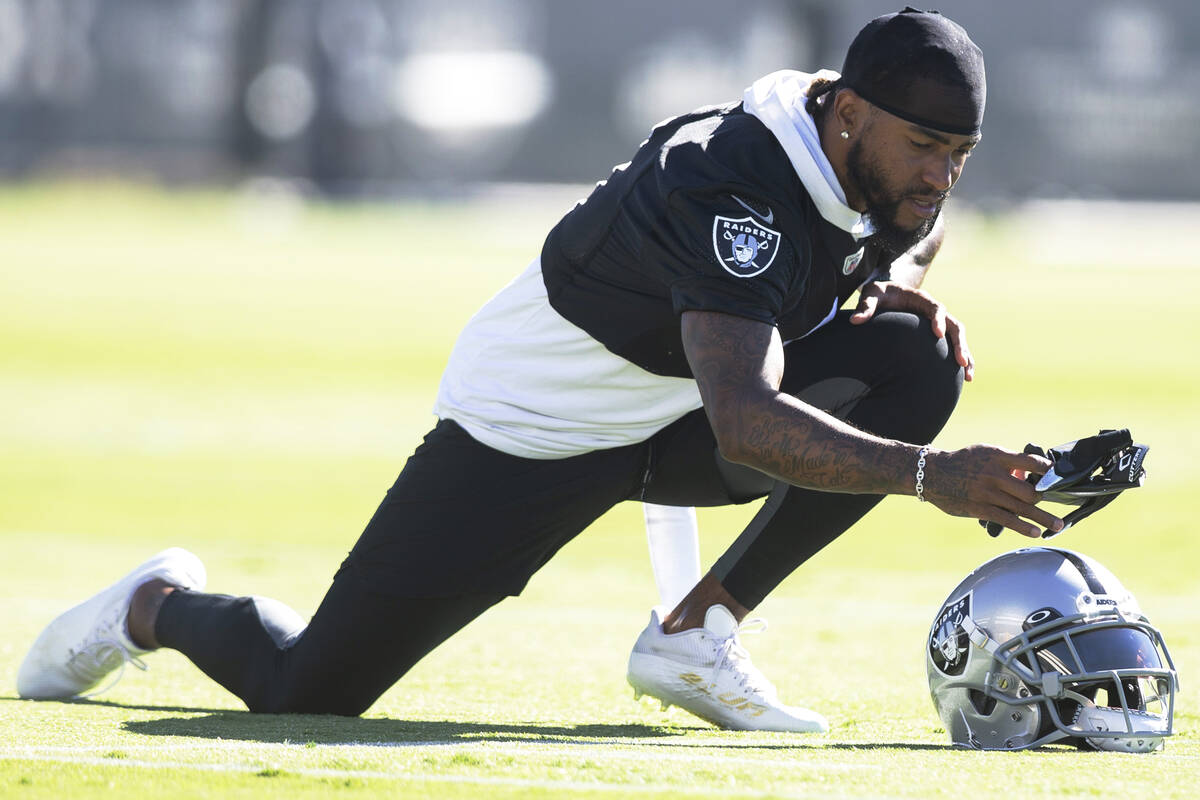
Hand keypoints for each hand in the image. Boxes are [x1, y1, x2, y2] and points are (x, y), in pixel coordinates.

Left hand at [850, 281, 974, 380]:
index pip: (936, 308)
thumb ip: (865, 306)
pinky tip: (964, 378)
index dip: (938, 319)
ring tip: (969, 376)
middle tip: (960, 361)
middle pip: (954, 325)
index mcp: (922, 299)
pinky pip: (953, 346)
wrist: (888, 293)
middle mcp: (935, 311)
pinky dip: (961, 360)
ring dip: (966, 355)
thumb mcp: (872, 294)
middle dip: (959, 343)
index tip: (937, 333)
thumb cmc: (880, 294)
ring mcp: (939, 322)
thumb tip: (856, 321)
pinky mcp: (937, 334)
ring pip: (958, 338)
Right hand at [920, 445, 1063, 537]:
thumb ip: (1007, 461)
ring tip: (1057, 525)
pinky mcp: (980, 508)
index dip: (1048, 471)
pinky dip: (1024, 527)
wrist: (932, 474)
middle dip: (1042, 497)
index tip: (1057, 477)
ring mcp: (988, 493)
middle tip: (1047, 501)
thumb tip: (1029, 473)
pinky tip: (1035, 532)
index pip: (1031, 462)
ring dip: (1043, 518)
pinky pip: (1007, 519)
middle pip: (1030, 490)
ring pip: (1023, 508)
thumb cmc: (962, 462)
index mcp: (997, 456)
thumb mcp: (984, 452)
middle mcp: (994, 475)